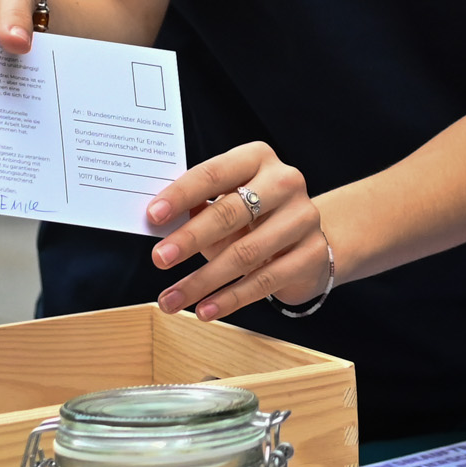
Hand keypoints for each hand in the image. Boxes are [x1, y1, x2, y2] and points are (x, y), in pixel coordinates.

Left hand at [147, 143, 329, 318]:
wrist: (310, 237)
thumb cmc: (256, 217)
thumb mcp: (228, 203)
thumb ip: (199, 209)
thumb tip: (158, 223)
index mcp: (258, 158)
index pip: (214, 173)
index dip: (181, 195)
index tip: (153, 216)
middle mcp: (285, 182)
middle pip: (230, 212)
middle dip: (189, 239)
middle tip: (159, 259)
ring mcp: (302, 217)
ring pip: (245, 252)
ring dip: (202, 280)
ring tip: (172, 298)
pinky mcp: (312, 253)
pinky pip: (265, 280)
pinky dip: (230, 299)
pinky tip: (205, 309)